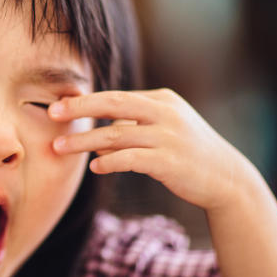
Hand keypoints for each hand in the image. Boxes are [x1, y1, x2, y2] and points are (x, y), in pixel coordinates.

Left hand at [48, 88, 256, 213]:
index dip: (86, 101)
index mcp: (162, 100)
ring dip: (84, 141)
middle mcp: (165, 113)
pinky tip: (94, 167)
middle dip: (79, 107)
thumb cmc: (188, 154)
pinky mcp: (171, 162)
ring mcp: (169, 137)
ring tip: (59, 147)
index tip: (59, 105)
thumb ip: (133, 127)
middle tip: (50, 112)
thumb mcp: (164, 130)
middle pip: (114, 103)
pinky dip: (110, 161)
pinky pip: (132, 159)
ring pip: (116, 134)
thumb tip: (93, 133)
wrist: (226, 179)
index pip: (116, 97)